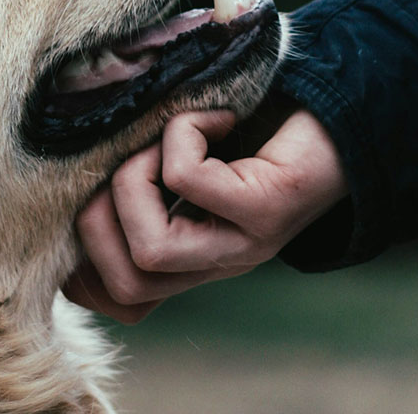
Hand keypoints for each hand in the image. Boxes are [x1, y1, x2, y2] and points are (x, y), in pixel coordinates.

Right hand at [63, 108, 347, 323]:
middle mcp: (216, 262)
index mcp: (193, 259)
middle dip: (96, 217)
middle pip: (126, 285)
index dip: (86, 268)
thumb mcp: (192, 166)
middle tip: (125, 161)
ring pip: (150, 251)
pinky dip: (180, 134)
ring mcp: (244, 242)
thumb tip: (76, 166)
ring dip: (132, 180)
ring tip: (161, 141)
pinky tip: (214, 118)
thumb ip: (144, 182)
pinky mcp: (267, 207)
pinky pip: (188, 179)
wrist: (341, 115)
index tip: (84, 204)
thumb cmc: (257, 134)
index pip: (125, 303)